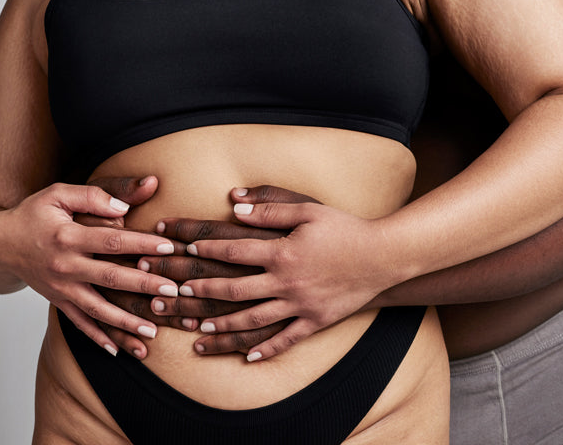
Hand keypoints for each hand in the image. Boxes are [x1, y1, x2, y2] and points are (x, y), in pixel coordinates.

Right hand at [0, 181, 176, 355]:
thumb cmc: (33, 215)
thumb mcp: (57, 194)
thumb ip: (92, 196)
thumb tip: (123, 207)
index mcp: (68, 237)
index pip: (113, 241)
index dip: (142, 244)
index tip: (169, 248)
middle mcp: (66, 266)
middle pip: (111, 278)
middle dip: (144, 286)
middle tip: (173, 292)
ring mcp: (61, 288)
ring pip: (98, 309)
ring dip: (126, 322)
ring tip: (153, 332)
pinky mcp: (58, 301)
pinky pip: (79, 323)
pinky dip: (97, 337)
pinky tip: (117, 350)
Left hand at [184, 187, 398, 361]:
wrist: (384, 257)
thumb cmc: (346, 229)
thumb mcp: (309, 210)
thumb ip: (271, 208)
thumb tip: (234, 204)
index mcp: (282, 252)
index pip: (234, 251)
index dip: (207, 249)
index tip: (186, 248)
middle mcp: (287, 282)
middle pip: (235, 290)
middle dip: (203, 292)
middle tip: (178, 294)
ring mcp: (301, 305)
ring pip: (254, 320)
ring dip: (224, 327)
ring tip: (200, 332)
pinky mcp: (316, 321)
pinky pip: (286, 340)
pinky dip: (265, 350)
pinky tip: (247, 358)